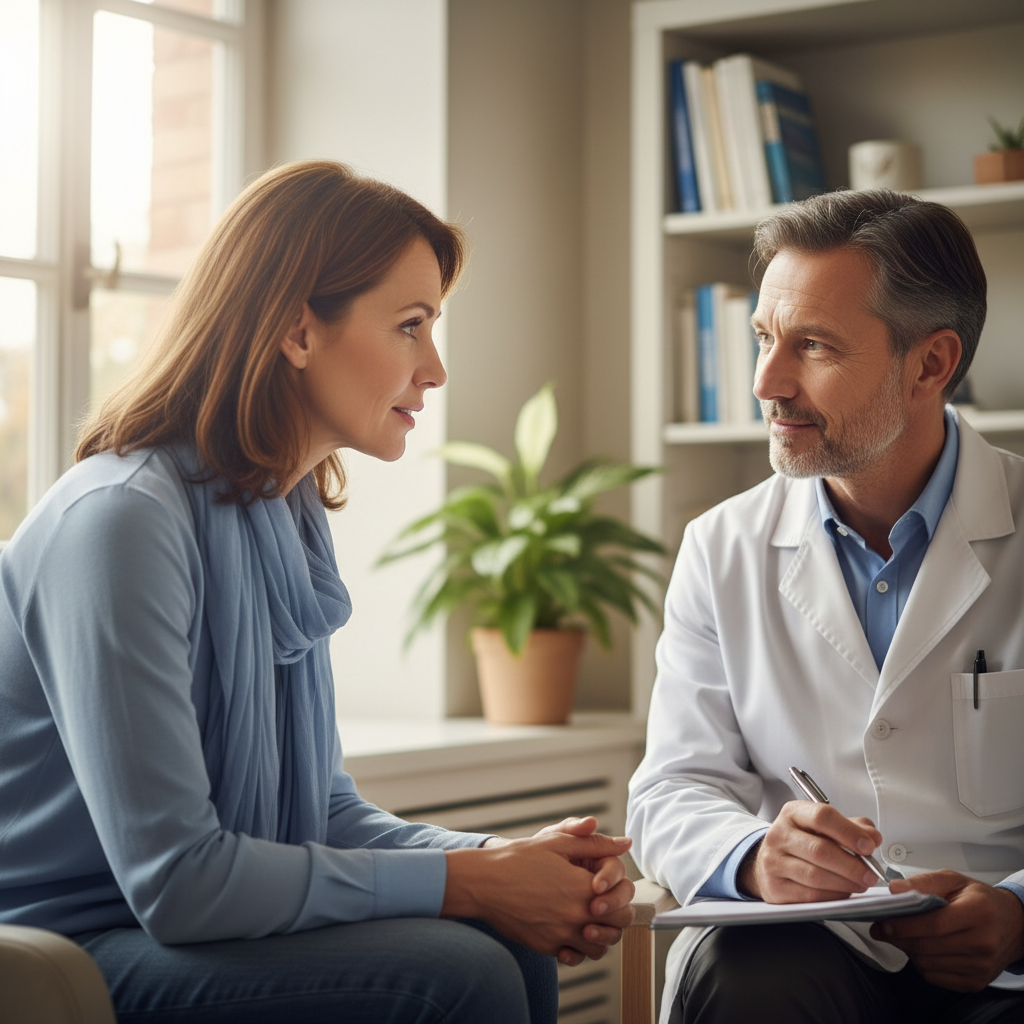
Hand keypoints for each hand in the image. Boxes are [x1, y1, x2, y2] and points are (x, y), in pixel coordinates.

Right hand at [445, 828, 633, 964]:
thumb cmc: (519, 858)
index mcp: (582, 888)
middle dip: (616, 916)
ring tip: (588, 918)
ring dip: (600, 935)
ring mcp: (560, 935)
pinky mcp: (546, 947)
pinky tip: (568, 930)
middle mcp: (575, 916)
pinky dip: (578, 948)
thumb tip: (625, 843)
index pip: (622, 903)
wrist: (483, 882)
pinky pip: (574, 956)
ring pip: (598, 948)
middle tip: (604, 904)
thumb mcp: (558, 843)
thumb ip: (596, 844)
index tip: (607, 886)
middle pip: (616, 928)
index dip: (621, 895)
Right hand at [738, 800, 881, 902]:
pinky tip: (842, 892)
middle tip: (870, 874)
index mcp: (793, 813)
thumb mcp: (825, 826)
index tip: (869, 846)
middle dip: (852, 865)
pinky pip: (810, 895)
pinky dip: (833, 896)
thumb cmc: (803, 842)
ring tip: (860, 884)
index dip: (849, 832)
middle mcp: (779, 835)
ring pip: (816, 876)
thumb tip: (873, 837)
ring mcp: (773, 861)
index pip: (822, 817)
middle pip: (820, 850)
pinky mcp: (775, 887)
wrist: (771, 860)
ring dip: (846, 883)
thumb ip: (853, 827)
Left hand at [869, 871, 1023, 990]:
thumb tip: (894, 889)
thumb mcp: (953, 880)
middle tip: (883, 928)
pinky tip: (922, 948)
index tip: (883, 921)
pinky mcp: (975, 982)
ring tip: (903, 935)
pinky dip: (921, 963)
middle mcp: (983, 942)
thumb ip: (923, 882)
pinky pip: (935, 977)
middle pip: (928, 946)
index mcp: (978, 912)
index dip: (904, 925)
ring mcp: (980, 966)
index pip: (934, 924)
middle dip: (898, 938)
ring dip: (908, 950)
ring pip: (927, 964)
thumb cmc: (980, 900)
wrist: (1012, 925)